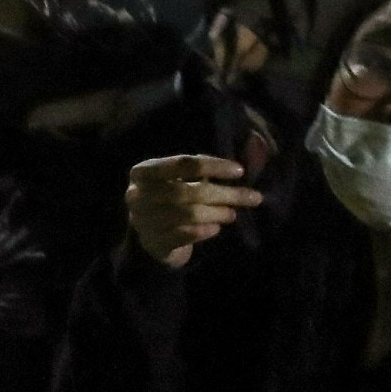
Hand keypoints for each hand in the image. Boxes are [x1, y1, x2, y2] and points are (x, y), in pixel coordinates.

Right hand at [126, 153, 261, 266]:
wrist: (152, 236)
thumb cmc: (171, 200)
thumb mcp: (182, 179)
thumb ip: (208, 166)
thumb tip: (253, 148)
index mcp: (143, 172)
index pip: (182, 164)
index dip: (213, 166)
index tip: (239, 171)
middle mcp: (137, 195)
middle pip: (187, 191)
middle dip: (223, 194)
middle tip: (251, 197)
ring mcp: (143, 221)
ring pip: (187, 214)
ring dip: (217, 213)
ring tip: (232, 214)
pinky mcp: (153, 243)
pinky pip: (185, 235)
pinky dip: (205, 231)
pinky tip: (216, 228)